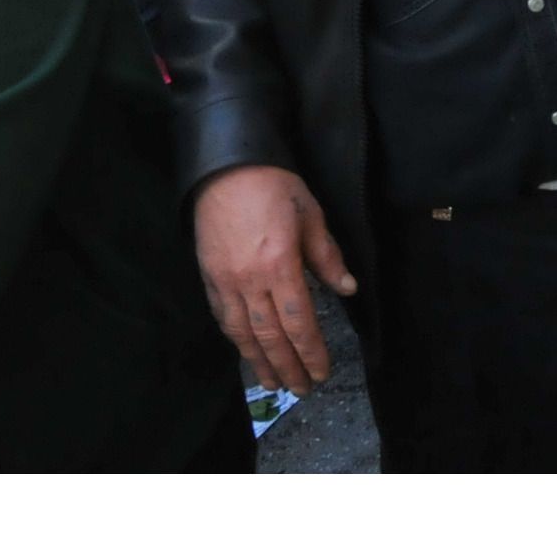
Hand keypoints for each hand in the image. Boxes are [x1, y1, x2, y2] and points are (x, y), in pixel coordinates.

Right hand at [192, 165, 357, 391]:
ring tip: (274, 384)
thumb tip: (348, 289)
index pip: (299, 321)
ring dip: (259, 362)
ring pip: (242, 334)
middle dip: (288, 366)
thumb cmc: (273, 186)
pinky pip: (222, 317)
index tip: (322, 371)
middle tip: (302, 389)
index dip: (311, 351)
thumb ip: (327, 256)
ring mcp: (225, 281)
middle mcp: (250, 281)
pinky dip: (236, 340)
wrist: (225, 168)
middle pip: (270, 336)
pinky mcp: (209, 277)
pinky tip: (245, 351)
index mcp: (280, 265)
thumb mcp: (310, 214)